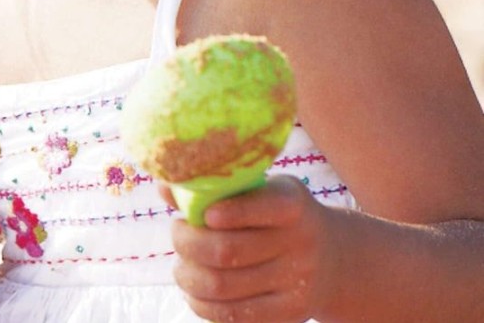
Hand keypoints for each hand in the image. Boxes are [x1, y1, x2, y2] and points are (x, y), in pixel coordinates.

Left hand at [162, 176, 335, 322]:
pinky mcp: (289, 314)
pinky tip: (194, 292)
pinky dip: (203, 305)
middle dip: (188, 244)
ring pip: (223, 286)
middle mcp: (299, 243)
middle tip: (177, 234)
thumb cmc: (275, 213)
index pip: (261, 207)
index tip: (204, 214)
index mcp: (291, 204)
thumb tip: (165, 187)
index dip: (228, 212)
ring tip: (181, 267)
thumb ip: (216, 188)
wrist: (332, 257)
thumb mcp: (260, 189)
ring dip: (188, 277)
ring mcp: (296, 282)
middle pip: (227, 251)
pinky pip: (234, 315)